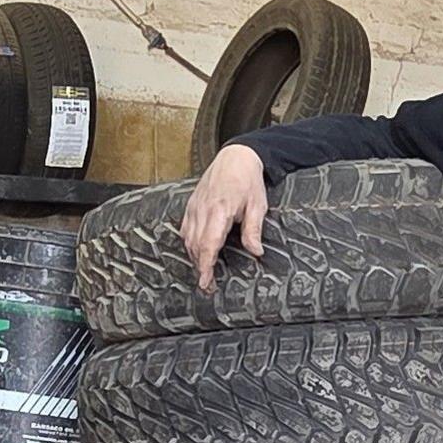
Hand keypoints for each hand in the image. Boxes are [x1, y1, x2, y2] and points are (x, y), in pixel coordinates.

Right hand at [178, 144, 267, 292]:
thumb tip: (256, 252)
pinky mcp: (191, 205)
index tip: (205, 282)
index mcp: (219, 211)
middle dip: (200, 268)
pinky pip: (185, 229)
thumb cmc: (247, 180)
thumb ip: (253, 230)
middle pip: (195, 246)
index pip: (208, 245)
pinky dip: (189, 243)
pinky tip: (196, 251)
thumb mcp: (257, 205)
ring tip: (204, 272)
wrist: (235, 157)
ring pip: (188, 239)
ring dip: (194, 257)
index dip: (205, 266)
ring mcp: (194, 207)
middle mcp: (202, 210)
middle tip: (208, 286)